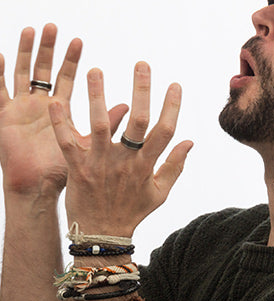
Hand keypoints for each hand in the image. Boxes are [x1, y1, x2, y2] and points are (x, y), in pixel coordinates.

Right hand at [0, 25, 127, 197]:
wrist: (41, 188)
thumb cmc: (65, 170)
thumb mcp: (89, 142)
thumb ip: (108, 122)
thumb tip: (130, 107)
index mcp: (59, 110)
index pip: (66, 78)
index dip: (71, 60)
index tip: (78, 40)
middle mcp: (39, 106)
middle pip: (42, 70)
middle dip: (47, 49)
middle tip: (53, 26)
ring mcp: (20, 110)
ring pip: (22, 75)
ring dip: (25, 53)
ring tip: (30, 30)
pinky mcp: (4, 118)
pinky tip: (1, 55)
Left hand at [49, 62, 192, 237]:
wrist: (101, 235)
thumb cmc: (133, 212)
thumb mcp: (161, 192)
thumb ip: (175, 165)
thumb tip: (190, 140)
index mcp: (146, 165)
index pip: (164, 130)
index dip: (172, 106)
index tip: (175, 84)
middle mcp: (125, 160)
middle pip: (137, 120)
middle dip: (141, 90)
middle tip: (141, 64)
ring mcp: (100, 163)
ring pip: (100, 125)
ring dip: (97, 96)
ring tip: (95, 70)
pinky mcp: (76, 167)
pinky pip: (68, 141)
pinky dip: (61, 122)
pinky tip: (56, 100)